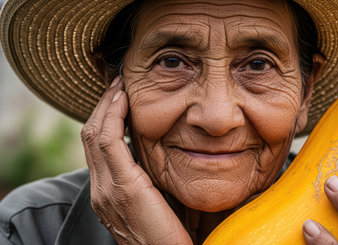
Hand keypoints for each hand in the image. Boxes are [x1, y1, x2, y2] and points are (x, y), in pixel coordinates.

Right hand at [81, 77, 192, 244]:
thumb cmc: (170, 233)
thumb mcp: (157, 199)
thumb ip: (152, 176)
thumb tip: (164, 149)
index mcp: (107, 191)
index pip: (97, 145)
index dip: (105, 118)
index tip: (119, 97)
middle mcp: (101, 189)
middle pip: (91, 135)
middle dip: (103, 106)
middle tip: (118, 84)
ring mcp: (107, 189)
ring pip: (95, 134)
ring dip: (107, 106)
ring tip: (119, 86)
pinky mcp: (122, 188)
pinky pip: (108, 142)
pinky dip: (112, 117)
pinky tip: (123, 101)